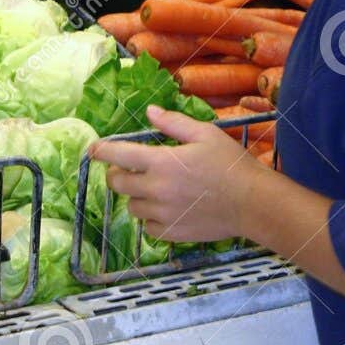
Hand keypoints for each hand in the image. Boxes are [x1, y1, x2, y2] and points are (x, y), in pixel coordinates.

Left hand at [90, 106, 262, 242]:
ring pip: (130, 206)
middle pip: (117, 183)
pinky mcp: (170, 232)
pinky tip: (165, 208)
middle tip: (130, 168)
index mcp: (161, 162)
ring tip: (154, 188)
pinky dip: (150, 217)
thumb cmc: (231, 164)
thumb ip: (174, 123)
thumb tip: (149, 111)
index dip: (101, 151)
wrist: (251, 203)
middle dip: (117, 173)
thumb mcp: (206, 134)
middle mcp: (155, 189)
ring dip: (136, 195)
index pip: (118, 155)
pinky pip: (146, 226)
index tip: (93, 150)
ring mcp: (161, 213)